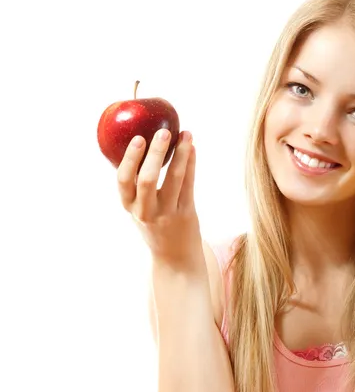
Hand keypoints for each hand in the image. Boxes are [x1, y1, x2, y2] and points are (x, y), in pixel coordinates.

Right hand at [117, 129, 203, 274]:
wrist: (175, 259)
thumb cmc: (156, 228)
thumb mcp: (139, 211)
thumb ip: (137, 188)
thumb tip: (144, 148)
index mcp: (130, 207)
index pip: (123, 181)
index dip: (129, 159)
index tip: (138, 138)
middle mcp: (147, 211)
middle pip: (147, 179)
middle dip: (155, 154)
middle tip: (163, 132)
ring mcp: (168, 213)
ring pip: (174, 179)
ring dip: (180, 154)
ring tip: (186, 134)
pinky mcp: (187, 214)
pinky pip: (189, 184)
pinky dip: (191, 164)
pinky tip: (193, 149)